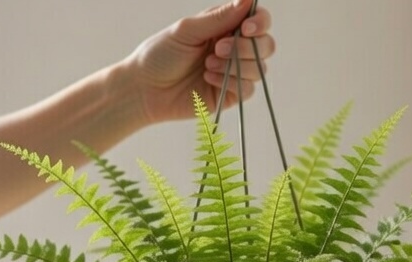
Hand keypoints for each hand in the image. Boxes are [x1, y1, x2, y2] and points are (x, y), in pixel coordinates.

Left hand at [127, 0, 275, 123]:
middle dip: (246, 47)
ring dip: (235, 65)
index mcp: (224, 27)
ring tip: (207, 65)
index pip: (257, 20)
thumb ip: (219, 17)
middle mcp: (233, 48)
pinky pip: (248, 89)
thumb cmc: (160, 55)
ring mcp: (233, 72)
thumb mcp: (187, 30)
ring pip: (259, 68)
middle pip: (266, 44)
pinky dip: (231, 82)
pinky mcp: (230, 95)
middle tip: (218, 48)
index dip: (260, 23)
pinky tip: (208, 78)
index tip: (246, 28)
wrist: (144, 89)